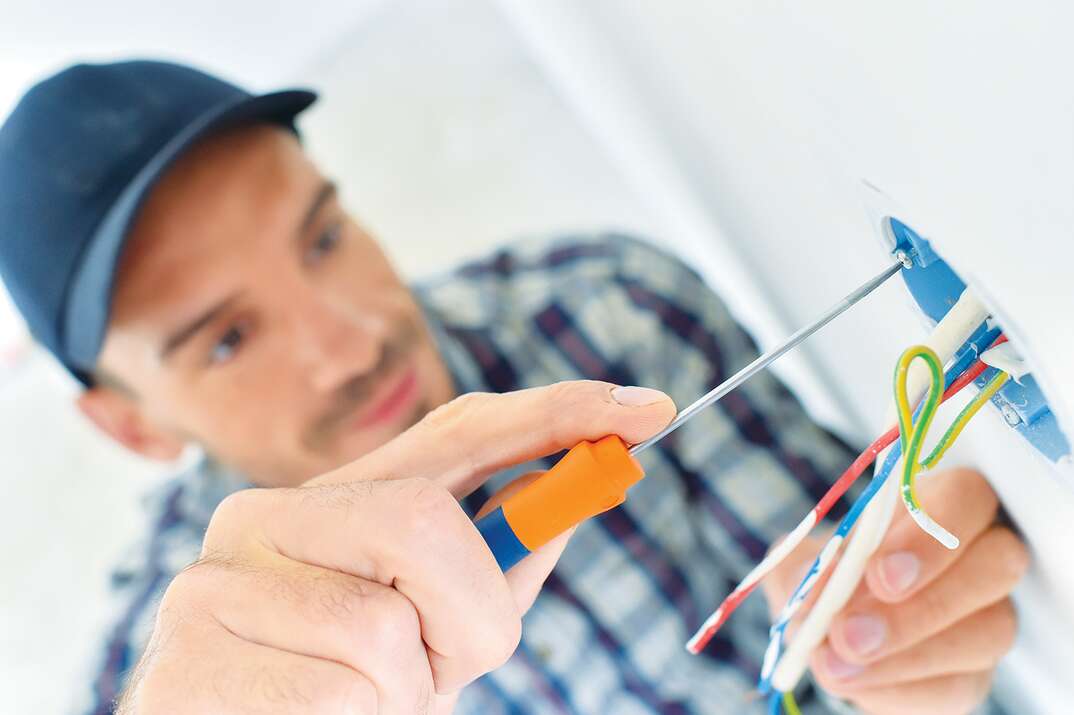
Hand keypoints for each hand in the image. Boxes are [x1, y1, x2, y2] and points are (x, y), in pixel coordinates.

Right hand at [118, 381, 674, 713]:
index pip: (457, 431)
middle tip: (431, 670)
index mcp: (327, 502)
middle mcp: (261, 517)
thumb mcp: (425, 636)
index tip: (646, 409)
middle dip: (468, 615)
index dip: (557, 413)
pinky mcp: (187, 654)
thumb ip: (486, 568)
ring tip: (353, 704)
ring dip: (403, 692)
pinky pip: (339, 692)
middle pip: (428, 521)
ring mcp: (213, 580)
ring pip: (386, 628)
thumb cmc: (329, 695)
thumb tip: (568, 504)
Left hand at [764, 467, 1028, 714]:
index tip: (878, 574)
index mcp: (937, 504)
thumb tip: (814, 592)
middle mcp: (979, 553)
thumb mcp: (798, 563)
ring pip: (990, 630)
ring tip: (837, 660)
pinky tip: (854, 681)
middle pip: (998, 564)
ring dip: (909, 653)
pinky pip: (959, 685)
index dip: (931, 537)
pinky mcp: (973, 673)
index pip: (967, 497)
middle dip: (926, 602)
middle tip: (852, 631)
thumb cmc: (822, 576)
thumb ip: (804, 569)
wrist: (823, 629)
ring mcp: (987, 615)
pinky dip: (899, 689)